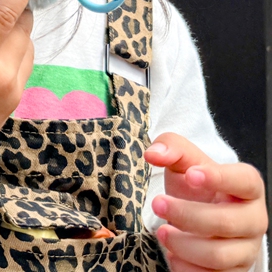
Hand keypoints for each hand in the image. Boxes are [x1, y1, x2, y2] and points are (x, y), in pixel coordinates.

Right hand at [0, 0, 44, 198]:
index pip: (5, 14)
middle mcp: (0, 73)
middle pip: (23, 29)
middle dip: (19, 9)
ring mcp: (11, 91)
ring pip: (29, 49)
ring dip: (20, 32)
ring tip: (1, 24)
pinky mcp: (13, 105)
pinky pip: (25, 69)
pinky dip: (18, 53)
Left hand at [146, 133, 266, 271]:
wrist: (200, 216)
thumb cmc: (196, 187)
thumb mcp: (185, 161)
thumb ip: (171, 147)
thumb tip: (153, 153)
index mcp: (247, 187)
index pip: (245, 180)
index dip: (219, 177)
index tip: (191, 175)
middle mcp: (253, 219)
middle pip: (227, 222)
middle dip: (187, 215)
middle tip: (157, 204)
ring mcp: (246, 249)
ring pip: (219, 255)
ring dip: (183, 244)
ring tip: (162, 232)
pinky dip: (186, 268)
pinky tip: (173, 255)